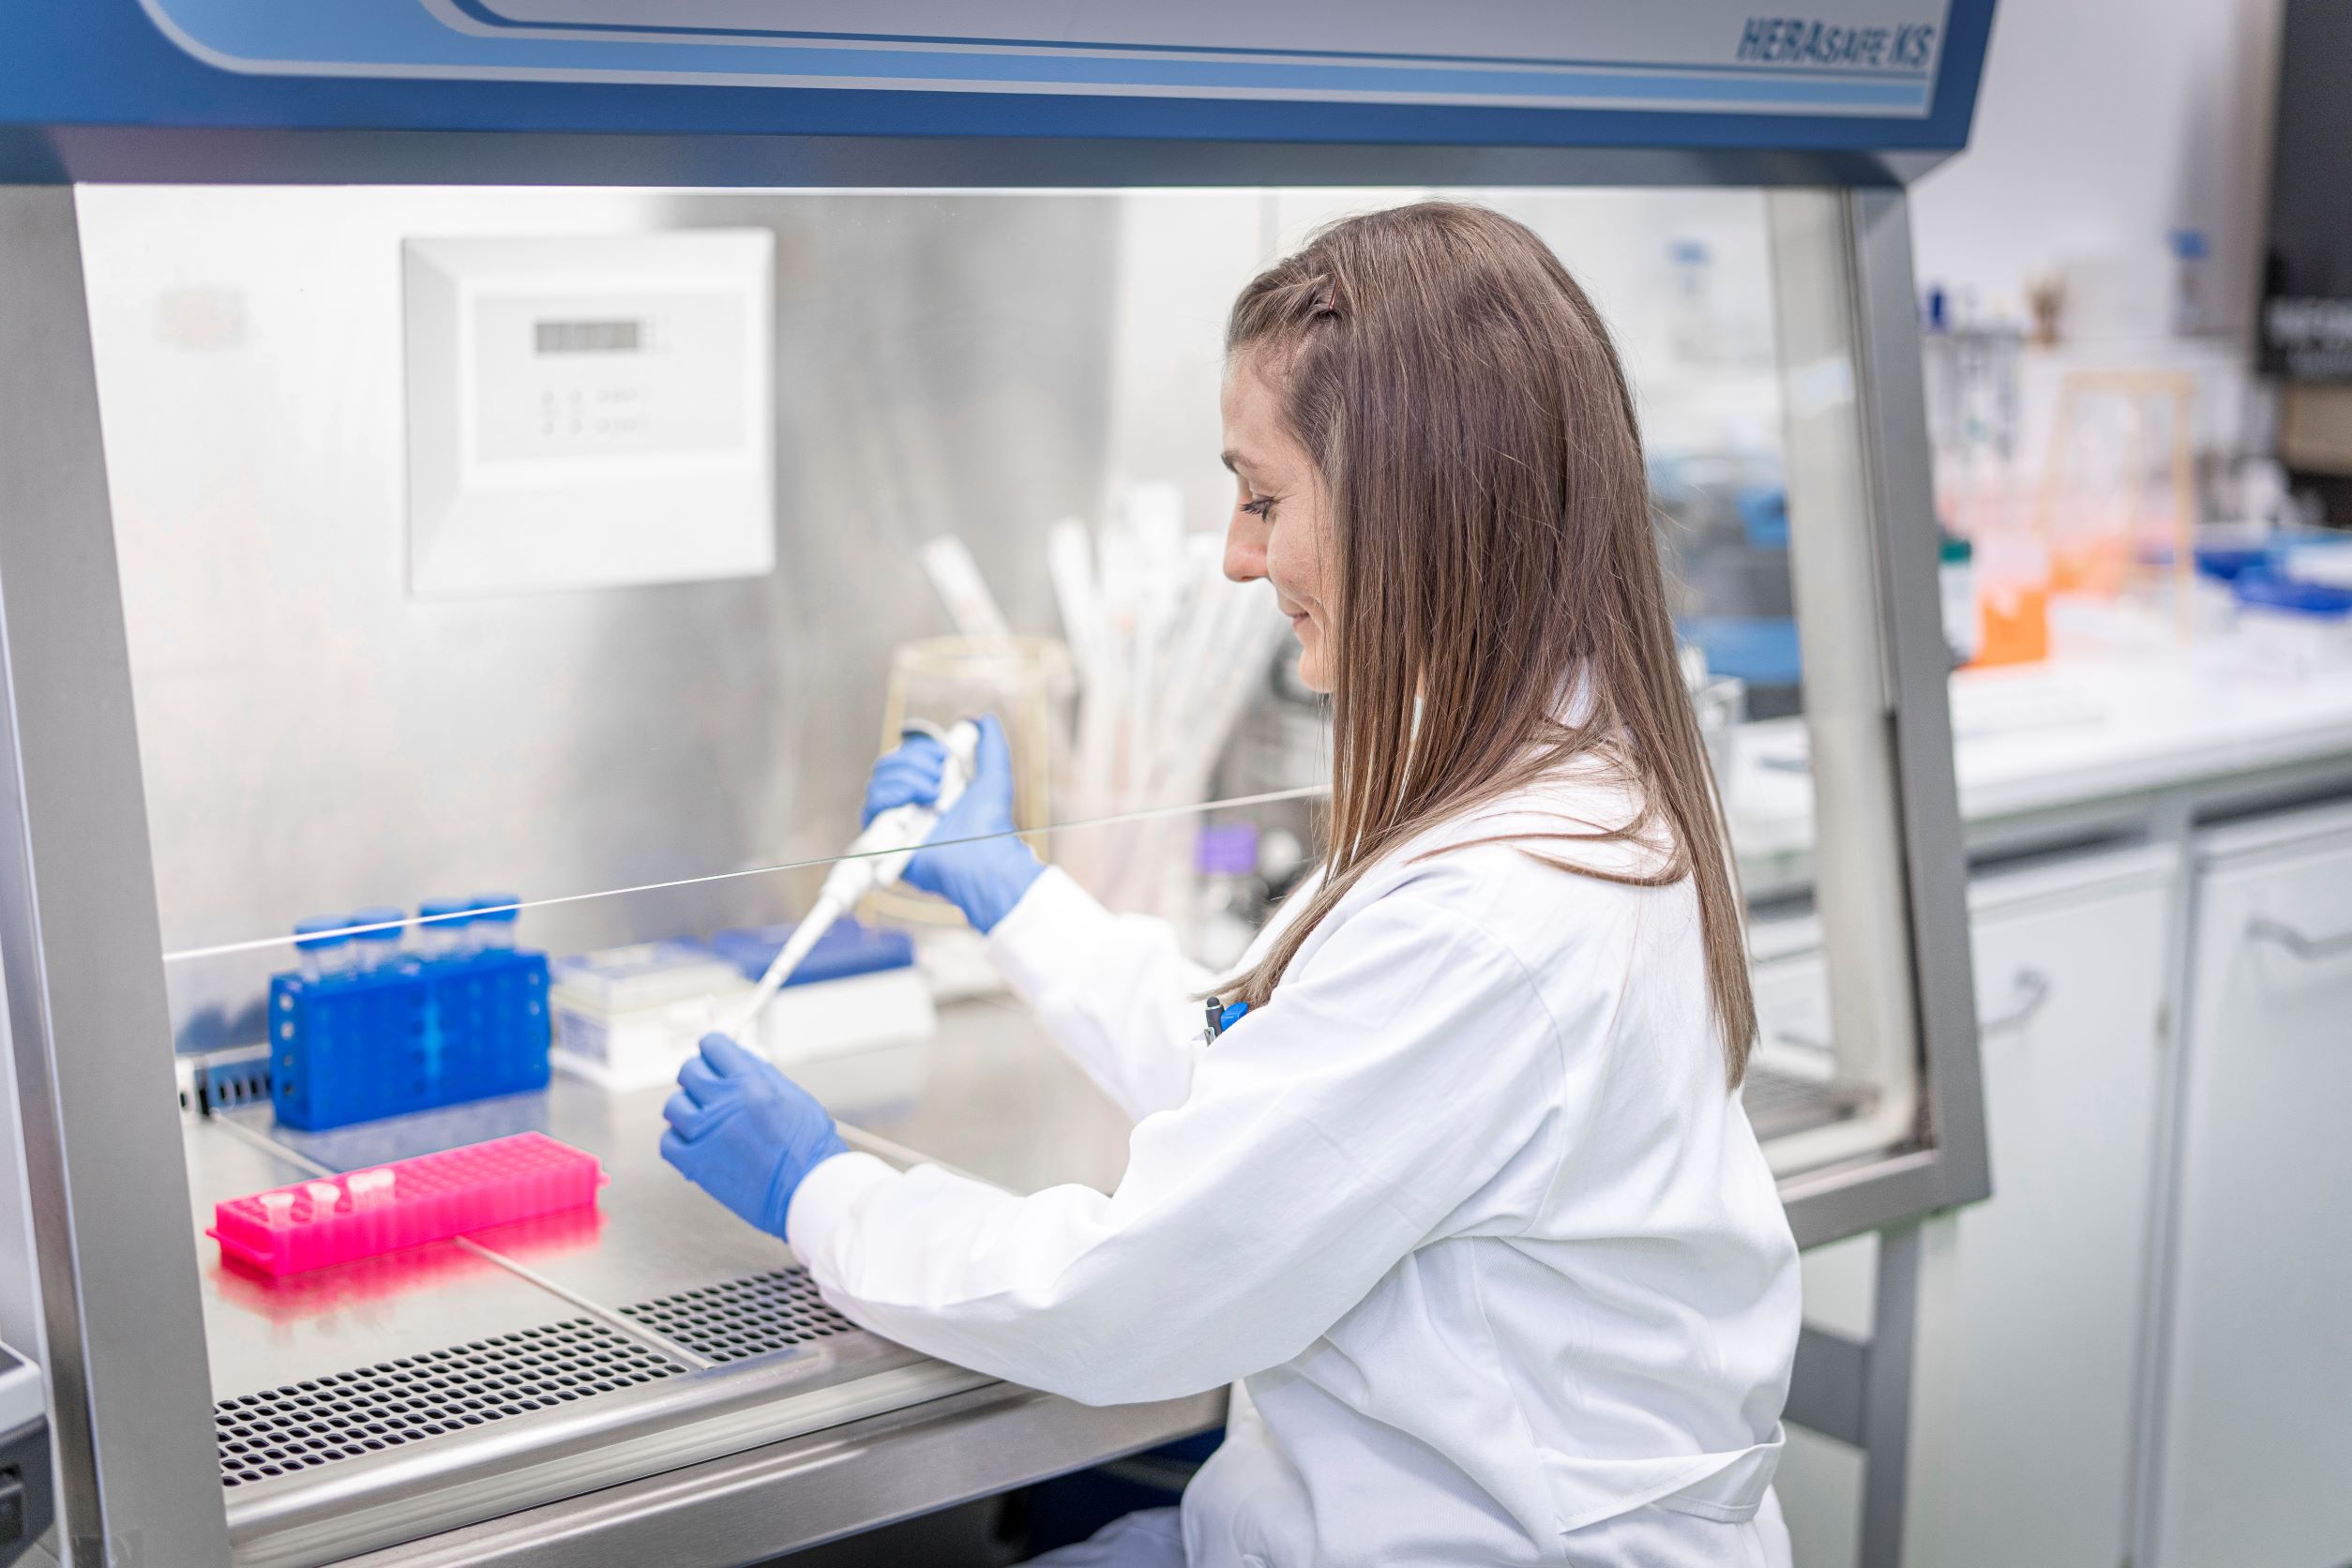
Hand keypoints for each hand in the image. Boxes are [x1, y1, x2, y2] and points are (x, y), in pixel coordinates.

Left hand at [660, 1033, 848, 1237]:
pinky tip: (694, 1141)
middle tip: (707, 1087)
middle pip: (688, 1071)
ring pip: (673, 1106)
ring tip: (703, 1119)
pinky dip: (676, 1139)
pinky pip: (667, 1142)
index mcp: (751, 1082)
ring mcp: (706, 1134)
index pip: (712, 1046)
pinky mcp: (696, 1164)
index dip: (712, 1050)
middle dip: (698, 1075)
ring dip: (686, 1108)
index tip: (711, 1056)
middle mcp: (725, 1103)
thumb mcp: (793, 1096)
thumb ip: (760, 1074)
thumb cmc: (810, 1148)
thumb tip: (737, 1058)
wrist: (809, 1191)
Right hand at [862, 713, 1043, 933]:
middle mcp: (909, 804)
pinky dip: (889, 796)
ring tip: (933, 796)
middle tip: (939, 779)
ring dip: (906, 779)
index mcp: (929, 788)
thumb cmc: (991, 822)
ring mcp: (896, 821)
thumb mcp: (996, 776)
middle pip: (888, 765)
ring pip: (878, 782)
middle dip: (914, 762)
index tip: (943, 755)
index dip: (920, 749)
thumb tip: (983, 718)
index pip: (906, 757)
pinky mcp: (884, 841)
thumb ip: (992, 745)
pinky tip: (914, 803)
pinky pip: (870, 806)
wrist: (982, 856)